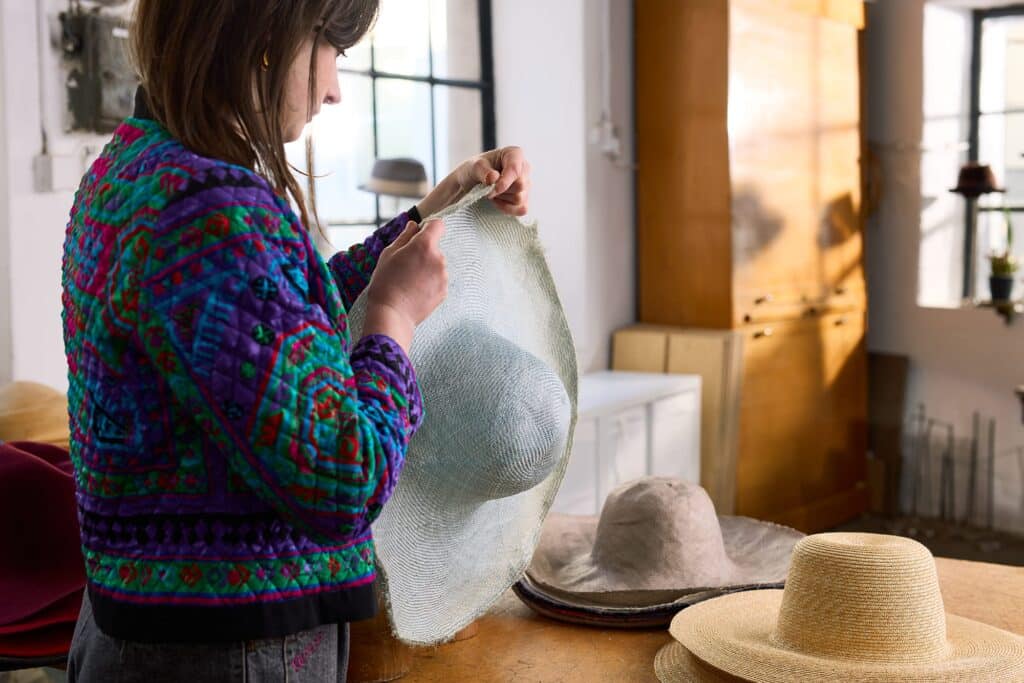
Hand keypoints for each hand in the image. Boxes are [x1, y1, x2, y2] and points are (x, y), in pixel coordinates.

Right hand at [362, 219, 447, 350]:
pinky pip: (438, 280)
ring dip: (427, 268)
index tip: (419, 235)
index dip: (429, 227)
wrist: (392, 314)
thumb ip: (404, 236)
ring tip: (409, 281)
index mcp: (424, 245)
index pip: (438, 225)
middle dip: (423, 252)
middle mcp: (438, 258)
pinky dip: (429, 282)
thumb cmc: (386, 282)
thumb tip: (414, 225)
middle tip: (405, 266)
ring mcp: (443, 276)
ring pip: (436, 264)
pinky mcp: (444, 290)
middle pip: (434, 248)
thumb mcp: (389, 254)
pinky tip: (415, 291)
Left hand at [417, 147, 531, 217]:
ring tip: (488, 197)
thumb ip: (481, 171)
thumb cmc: (464, 175)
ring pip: (522, 198)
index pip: (518, 166)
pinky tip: (496, 205)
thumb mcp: (469, 169)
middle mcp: (522, 168)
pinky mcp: (520, 200)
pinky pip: (522, 209)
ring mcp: (523, 185)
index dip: (507, 179)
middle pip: (523, 184)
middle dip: (503, 191)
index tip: (491, 189)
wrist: (461, 191)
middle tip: (486, 192)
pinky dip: (508, 210)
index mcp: (513, 154)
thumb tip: (494, 178)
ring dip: (503, 201)